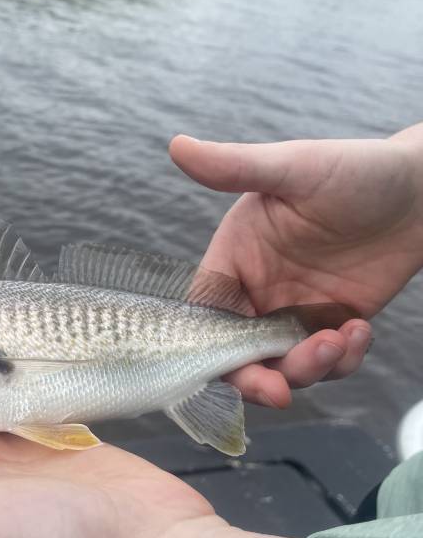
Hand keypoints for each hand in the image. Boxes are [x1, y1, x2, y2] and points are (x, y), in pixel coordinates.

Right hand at [170, 123, 422, 407]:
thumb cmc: (355, 169)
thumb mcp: (293, 167)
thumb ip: (234, 167)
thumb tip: (176, 145)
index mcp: (235, 256)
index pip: (206, 313)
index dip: (211, 348)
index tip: (235, 366)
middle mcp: (258, 288)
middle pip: (237, 353)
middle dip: (256, 379)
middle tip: (283, 392)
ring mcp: (295, 310)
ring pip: (281, 366)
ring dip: (306, 369)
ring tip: (340, 340)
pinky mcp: (332, 324)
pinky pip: (326, 363)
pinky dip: (341, 362)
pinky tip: (360, 332)